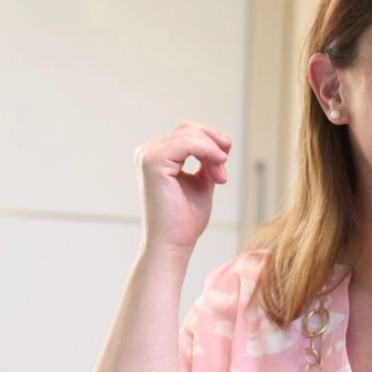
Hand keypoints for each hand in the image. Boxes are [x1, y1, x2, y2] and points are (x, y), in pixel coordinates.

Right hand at [135, 122, 231, 252]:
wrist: (173, 243)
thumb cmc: (185, 220)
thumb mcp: (201, 182)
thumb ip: (207, 161)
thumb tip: (221, 141)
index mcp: (156, 156)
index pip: (188, 133)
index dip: (212, 144)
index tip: (224, 166)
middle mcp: (147, 152)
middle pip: (189, 128)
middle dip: (214, 145)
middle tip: (223, 172)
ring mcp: (147, 155)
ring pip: (190, 133)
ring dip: (213, 152)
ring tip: (219, 177)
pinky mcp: (153, 162)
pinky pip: (188, 142)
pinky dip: (208, 150)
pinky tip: (217, 167)